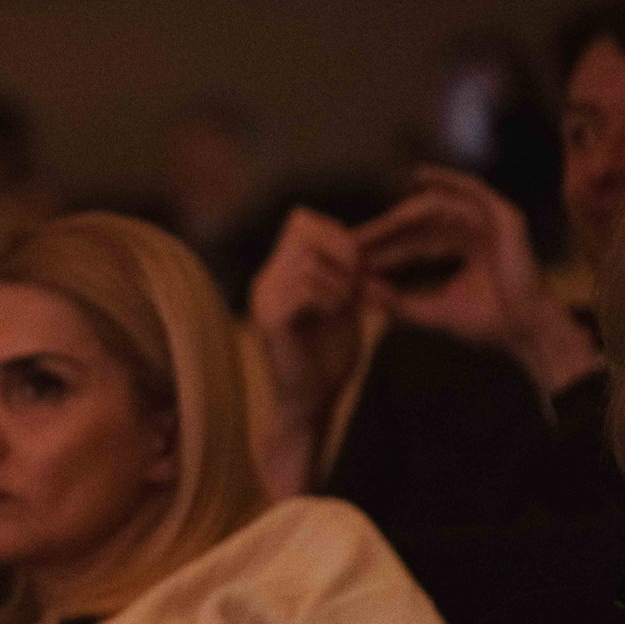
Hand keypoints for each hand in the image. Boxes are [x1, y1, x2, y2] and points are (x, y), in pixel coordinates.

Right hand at [249, 206, 368, 423]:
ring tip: (350, 303)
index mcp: (280, 273)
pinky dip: (330, 297)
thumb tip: (357, 243)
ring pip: (305, 260)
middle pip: (302, 230)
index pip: (301, 221)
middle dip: (342, 250)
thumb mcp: (342, 304)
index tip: (359, 264)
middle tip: (359, 280)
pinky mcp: (270, 321)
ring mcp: (264, 299)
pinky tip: (339, 315)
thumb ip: (343, 274)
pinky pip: (303, 289)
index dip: (336, 232)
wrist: (311, 402)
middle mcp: (266, 280)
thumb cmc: (328, 357)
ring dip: (340, 279)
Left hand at [353, 166, 598, 397]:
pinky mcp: (505, 218)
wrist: (523, 331)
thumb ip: (394, 300)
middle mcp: (474, 232)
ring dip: (402, 216)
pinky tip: (420, 177)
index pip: (413, 241)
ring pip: (437, 208)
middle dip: (385, 230)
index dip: (383, 246)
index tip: (351, 254)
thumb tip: (359, 288)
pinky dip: (448, 179)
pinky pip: (473, 190)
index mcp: (461, 250)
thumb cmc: (483, 323)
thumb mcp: (427, 310)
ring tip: (374, 229)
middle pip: (420, 223)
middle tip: (352, 241)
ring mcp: (490, 223)